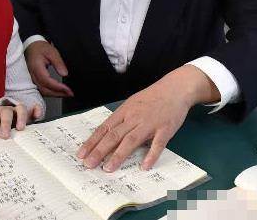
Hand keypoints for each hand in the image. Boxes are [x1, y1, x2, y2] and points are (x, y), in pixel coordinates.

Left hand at [0, 103, 42, 138]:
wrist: (1, 127)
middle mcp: (6, 111)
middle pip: (6, 112)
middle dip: (5, 124)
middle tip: (5, 136)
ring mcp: (17, 112)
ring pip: (20, 108)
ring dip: (21, 117)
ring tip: (20, 129)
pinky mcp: (28, 115)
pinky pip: (33, 109)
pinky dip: (36, 110)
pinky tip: (37, 116)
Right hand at [25, 41, 72, 96]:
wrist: (31, 47)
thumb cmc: (40, 48)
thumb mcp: (52, 52)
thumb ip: (58, 63)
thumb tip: (64, 74)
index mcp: (36, 67)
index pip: (47, 81)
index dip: (58, 87)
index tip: (68, 89)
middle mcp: (32, 75)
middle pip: (44, 89)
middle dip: (58, 93)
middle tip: (70, 93)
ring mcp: (32, 79)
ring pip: (42, 91)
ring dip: (55, 95)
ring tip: (66, 93)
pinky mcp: (33, 81)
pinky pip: (41, 90)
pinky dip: (50, 93)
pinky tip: (58, 92)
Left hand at [76, 65, 219, 171]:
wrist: (175, 88)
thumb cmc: (152, 98)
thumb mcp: (131, 104)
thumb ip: (121, 120)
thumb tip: (107, 135)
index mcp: (124, 112)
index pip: (104, 129)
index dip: (92, 142)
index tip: (81, 154)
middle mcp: (133, 118)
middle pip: (114, 136)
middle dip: (99, 151)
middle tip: (88, 164)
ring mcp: (149, 123)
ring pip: (131, 140)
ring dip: (118, 155)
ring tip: (108, 168)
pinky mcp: (165, 129)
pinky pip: (157, 144)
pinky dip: (151, 155)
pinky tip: (144, 166)